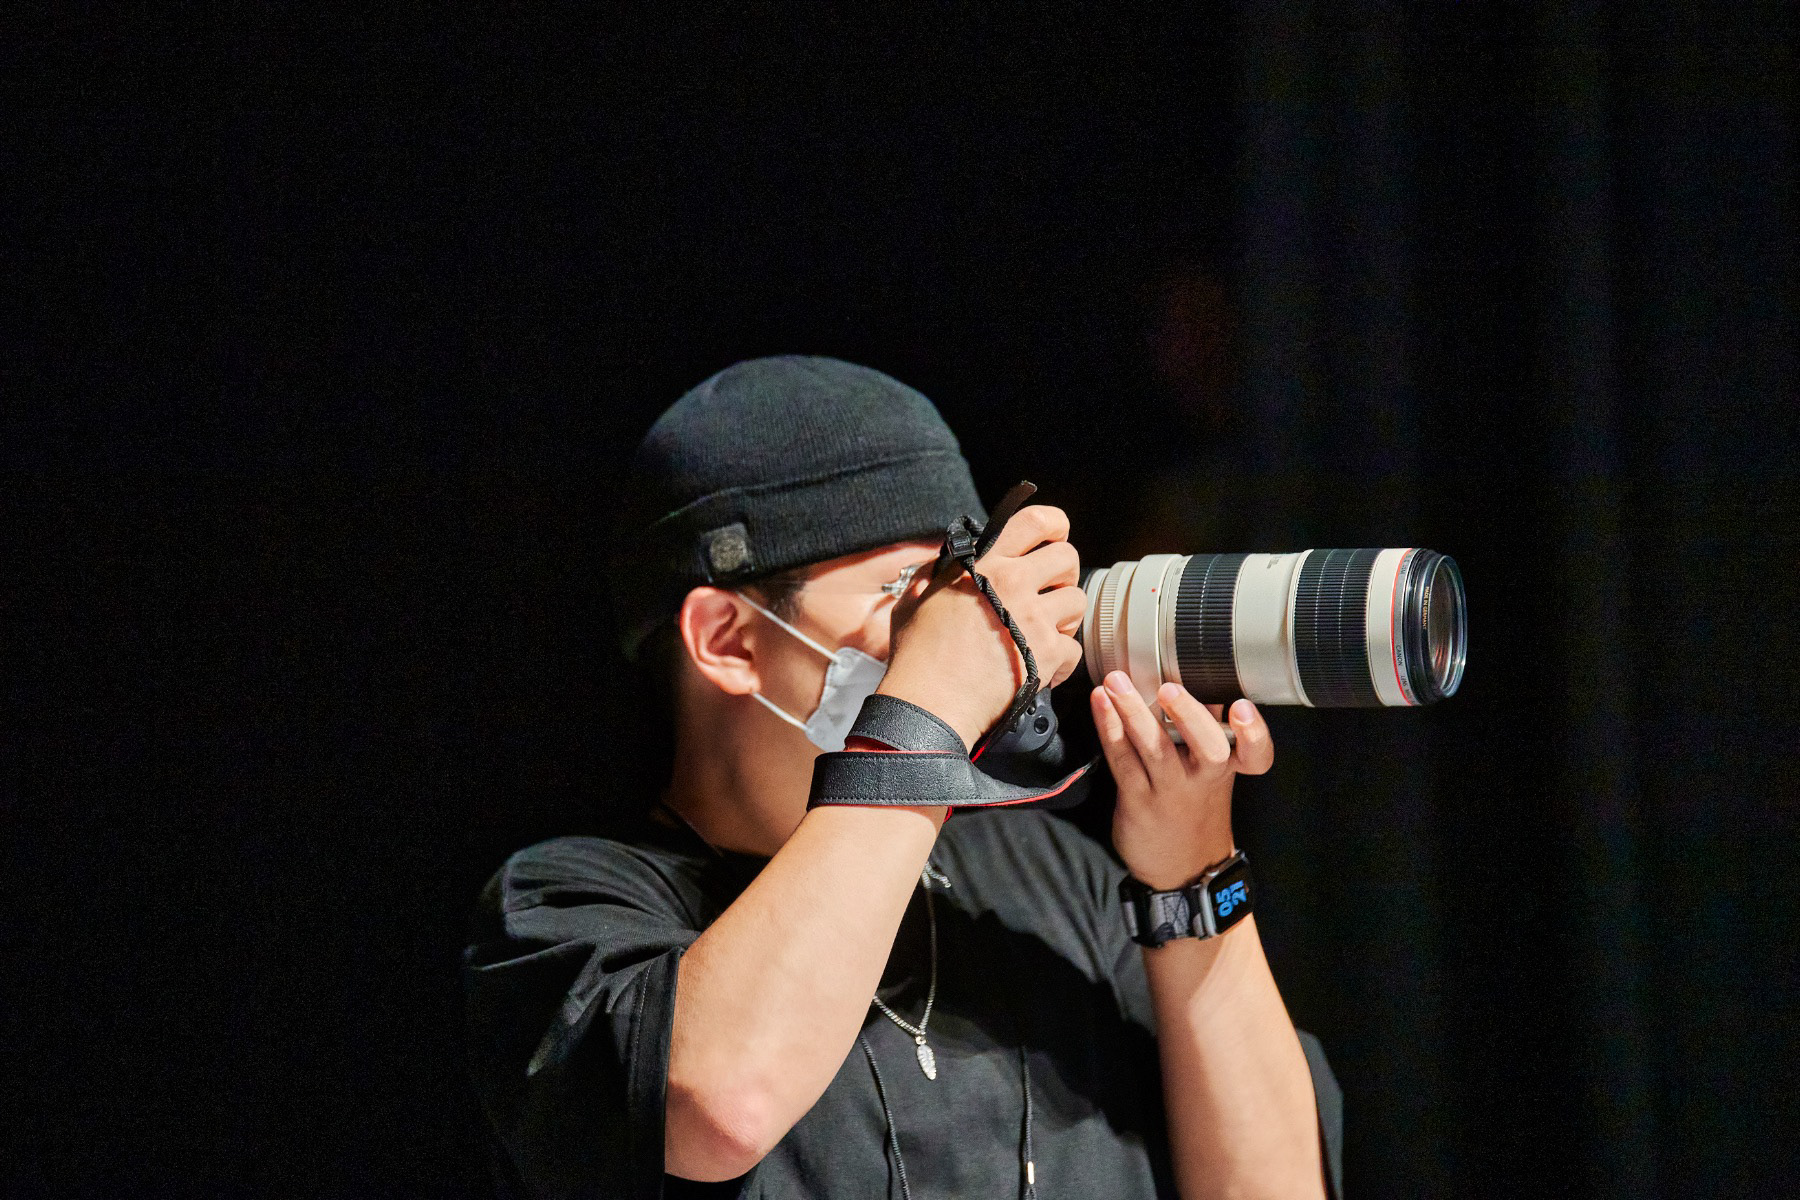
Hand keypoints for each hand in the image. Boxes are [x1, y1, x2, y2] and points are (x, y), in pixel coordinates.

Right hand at [878, 505, 1084, 747]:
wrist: (929, 703)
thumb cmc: (917, 656)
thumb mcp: (915, 598)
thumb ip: (937, 572)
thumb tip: (951, 560)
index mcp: (983, 564)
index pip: (1036, 521)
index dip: (1055, 524)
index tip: (1055, 536)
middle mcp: (1013, 584)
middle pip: (1067, 558)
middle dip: (1063, 574)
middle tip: (1048, 591)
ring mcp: (1033, 619)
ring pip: (1078, 601)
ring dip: (1065, 616)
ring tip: (1043, 631)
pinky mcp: (1047, 655)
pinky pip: (1075, 648)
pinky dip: (1062, 661)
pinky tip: (1041, 666)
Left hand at [1093, 672, 1273, 889]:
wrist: (1182, 868)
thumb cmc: (1195, 804)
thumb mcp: (1213, 770)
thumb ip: (1207, 725)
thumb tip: (1195, 669)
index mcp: (1230, 769)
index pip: (1256, 754)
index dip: (1254, 733)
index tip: (1242, 708)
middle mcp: (1205, 779)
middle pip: (1209, 748)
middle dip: (1190, 717)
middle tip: (1170, 688)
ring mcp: (1171, 791)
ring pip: (1155, 750)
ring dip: (1133, 713)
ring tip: (1115, 684)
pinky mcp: (1138, 801)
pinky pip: (1123, 761)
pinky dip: (1110, 730)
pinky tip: (1099, 704)